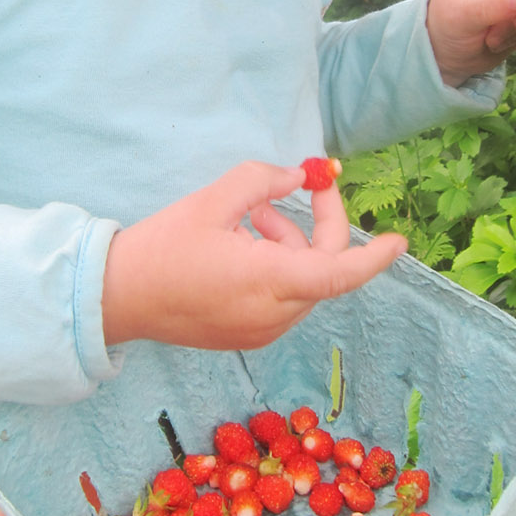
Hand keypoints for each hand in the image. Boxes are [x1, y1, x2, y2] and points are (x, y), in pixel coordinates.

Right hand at [102, 161, 406, 347]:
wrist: (118, 297)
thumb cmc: (163, 247)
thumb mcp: (213, 199)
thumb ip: (263, 180)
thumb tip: (298, 179)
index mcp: (269, 281)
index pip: (340, 273)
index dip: (374, 257)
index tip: (398, 240)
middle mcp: (274, 314)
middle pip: (324, 269)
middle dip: (320, 224)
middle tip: (304, 185)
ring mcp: (262, 331)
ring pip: (303, 281)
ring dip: (291, 242)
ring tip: (250, 215)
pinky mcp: (248, 336)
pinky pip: (283, 297)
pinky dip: (276, 265)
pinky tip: (242, 244)